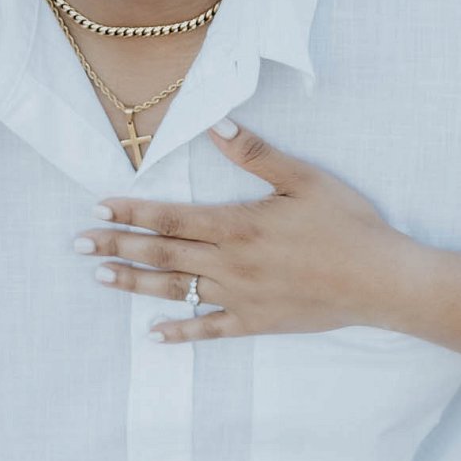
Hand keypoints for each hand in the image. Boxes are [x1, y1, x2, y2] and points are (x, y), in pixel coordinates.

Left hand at [75, 121, 407, 341]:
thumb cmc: (347, 224)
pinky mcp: (257, 322)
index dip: (133, 212)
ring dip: (135, 282)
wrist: (381, 281)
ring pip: (176, 290)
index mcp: (239, 225)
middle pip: (163, 253)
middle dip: (118, 246)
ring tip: (100, 276)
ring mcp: (241, 297)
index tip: (99, 207)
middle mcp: (231, 264)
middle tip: (78, 243)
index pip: (172, 217)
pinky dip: (180, 332)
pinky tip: (154, 335)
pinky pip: (210, 330)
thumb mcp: (304, 179)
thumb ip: (257, 154)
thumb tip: (217, 125)